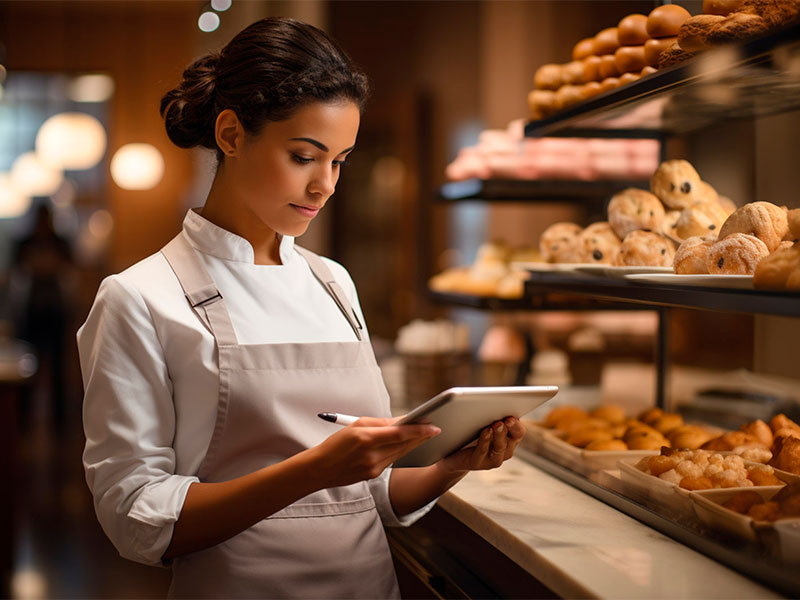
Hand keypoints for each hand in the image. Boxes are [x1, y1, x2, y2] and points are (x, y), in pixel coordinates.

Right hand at [309, 417, 439, 488]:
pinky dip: (401, 451)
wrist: (320, 469)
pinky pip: (392, 460)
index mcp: (366, 438)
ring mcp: (373, 468)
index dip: (419, 430)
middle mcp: (371, 455)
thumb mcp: (355, 425)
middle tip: (435, 428)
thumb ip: (380, 423)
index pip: (399, 433)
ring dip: (414, 444)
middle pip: (404, 445)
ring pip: (400, 453)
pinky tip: (409, 445)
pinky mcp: (373, 475)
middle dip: (421, 436)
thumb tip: (402, 421)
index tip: (434, 426)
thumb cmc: (336, 443)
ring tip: (426, 434)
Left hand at [437, 417, 525, 473]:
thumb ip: (489, 411)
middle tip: (509, 418)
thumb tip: (494, 397)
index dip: (519, 422)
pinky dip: (485, 441)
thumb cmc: (469, 432)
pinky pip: (483, 451)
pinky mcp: (477, 463)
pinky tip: (485, 431)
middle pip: (515, 437)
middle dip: (513, 426)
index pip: (519, 430)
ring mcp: (493, 458)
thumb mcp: (481, 420)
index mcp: (509, 436)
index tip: (517, 412)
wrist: (451, 454)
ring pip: (500, 446)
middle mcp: (505, 448)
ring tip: (497, 424)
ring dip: (499, 435)